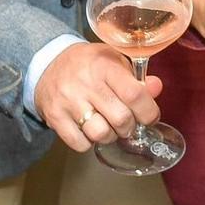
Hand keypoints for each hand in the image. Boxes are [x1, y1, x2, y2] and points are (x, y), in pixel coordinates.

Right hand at [35, 42, 163, 151]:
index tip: (150, 116)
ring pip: (100, 134)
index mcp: (104, 66)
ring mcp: (68, 101)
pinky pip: (80, 144)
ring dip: (110, 136)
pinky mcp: (54, 117)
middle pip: (120, 119)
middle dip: (130, 126)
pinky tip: (89, 130)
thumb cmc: (88, 64)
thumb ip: (137, 77)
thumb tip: (156, 88)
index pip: (134, 94)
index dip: (148, 111)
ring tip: (108, 126)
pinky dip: (89, 143)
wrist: (47, 63)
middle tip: (127, 122)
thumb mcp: (114, 60)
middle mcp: (86, 83)